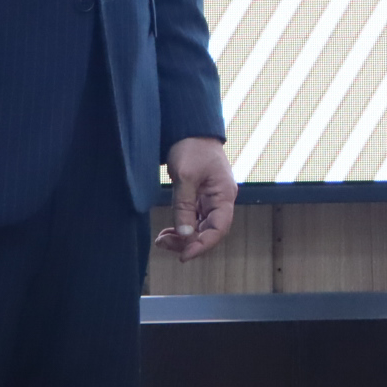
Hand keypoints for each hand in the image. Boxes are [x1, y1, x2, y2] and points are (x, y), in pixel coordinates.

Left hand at [156, 137, 236, 260]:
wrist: (190, 130)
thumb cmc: (192, 149)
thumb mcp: (185, 177)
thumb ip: (185, 207)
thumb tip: (185, 235)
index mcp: (224, 195)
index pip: (219, 228)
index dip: (203, 245)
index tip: (184, 256)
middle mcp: (221, 200)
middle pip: (210, 231)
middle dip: (188, 242)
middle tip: (163, 243)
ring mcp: (211, 199)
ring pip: (201, 228)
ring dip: (183, 237)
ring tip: (162, 239)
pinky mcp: (201, 197)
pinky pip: (195, 219)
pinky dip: (182, 228)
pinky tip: (168, 232)